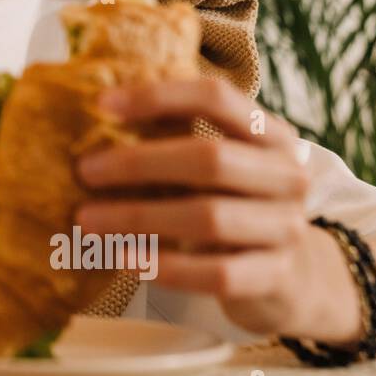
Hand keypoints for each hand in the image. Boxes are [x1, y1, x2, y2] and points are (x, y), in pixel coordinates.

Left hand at [73, 77, 359, 341]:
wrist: (291, 275)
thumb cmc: (234, 204)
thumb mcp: (219, 165)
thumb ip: (176, 137)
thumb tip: (99, 115)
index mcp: (271, 134)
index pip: (216, 98)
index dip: (158, 97)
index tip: (101, 105)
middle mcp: (288, 175)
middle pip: (209, 159)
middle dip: (138, 164)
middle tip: (84, 172)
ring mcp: (287, 227)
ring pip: (208, 218)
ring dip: (138, 218)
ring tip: (88, 220)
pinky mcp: (277, 277)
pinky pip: (217, 273)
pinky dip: (167, 268)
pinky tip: (126, 260)